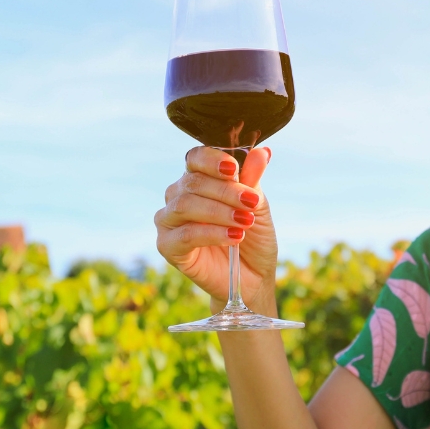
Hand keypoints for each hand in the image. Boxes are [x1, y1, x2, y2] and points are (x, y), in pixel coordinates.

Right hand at [155, 146, 276, 308]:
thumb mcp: (257, 206)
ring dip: (219, 212)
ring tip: (245, 222)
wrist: (253, 276)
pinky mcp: (167, 246)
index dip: (212, 160)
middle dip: (226, 191)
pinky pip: (184, 235)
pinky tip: (234, 237)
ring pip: (185, 205)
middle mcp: (178, 196)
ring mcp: (169, 221)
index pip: (195, 158)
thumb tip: (262, 152)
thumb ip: (252, 180)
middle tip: (251, 203)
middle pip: (193, 182)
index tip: (234, 169)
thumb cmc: (253, 237)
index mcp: (198, 180)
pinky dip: (211, 233)